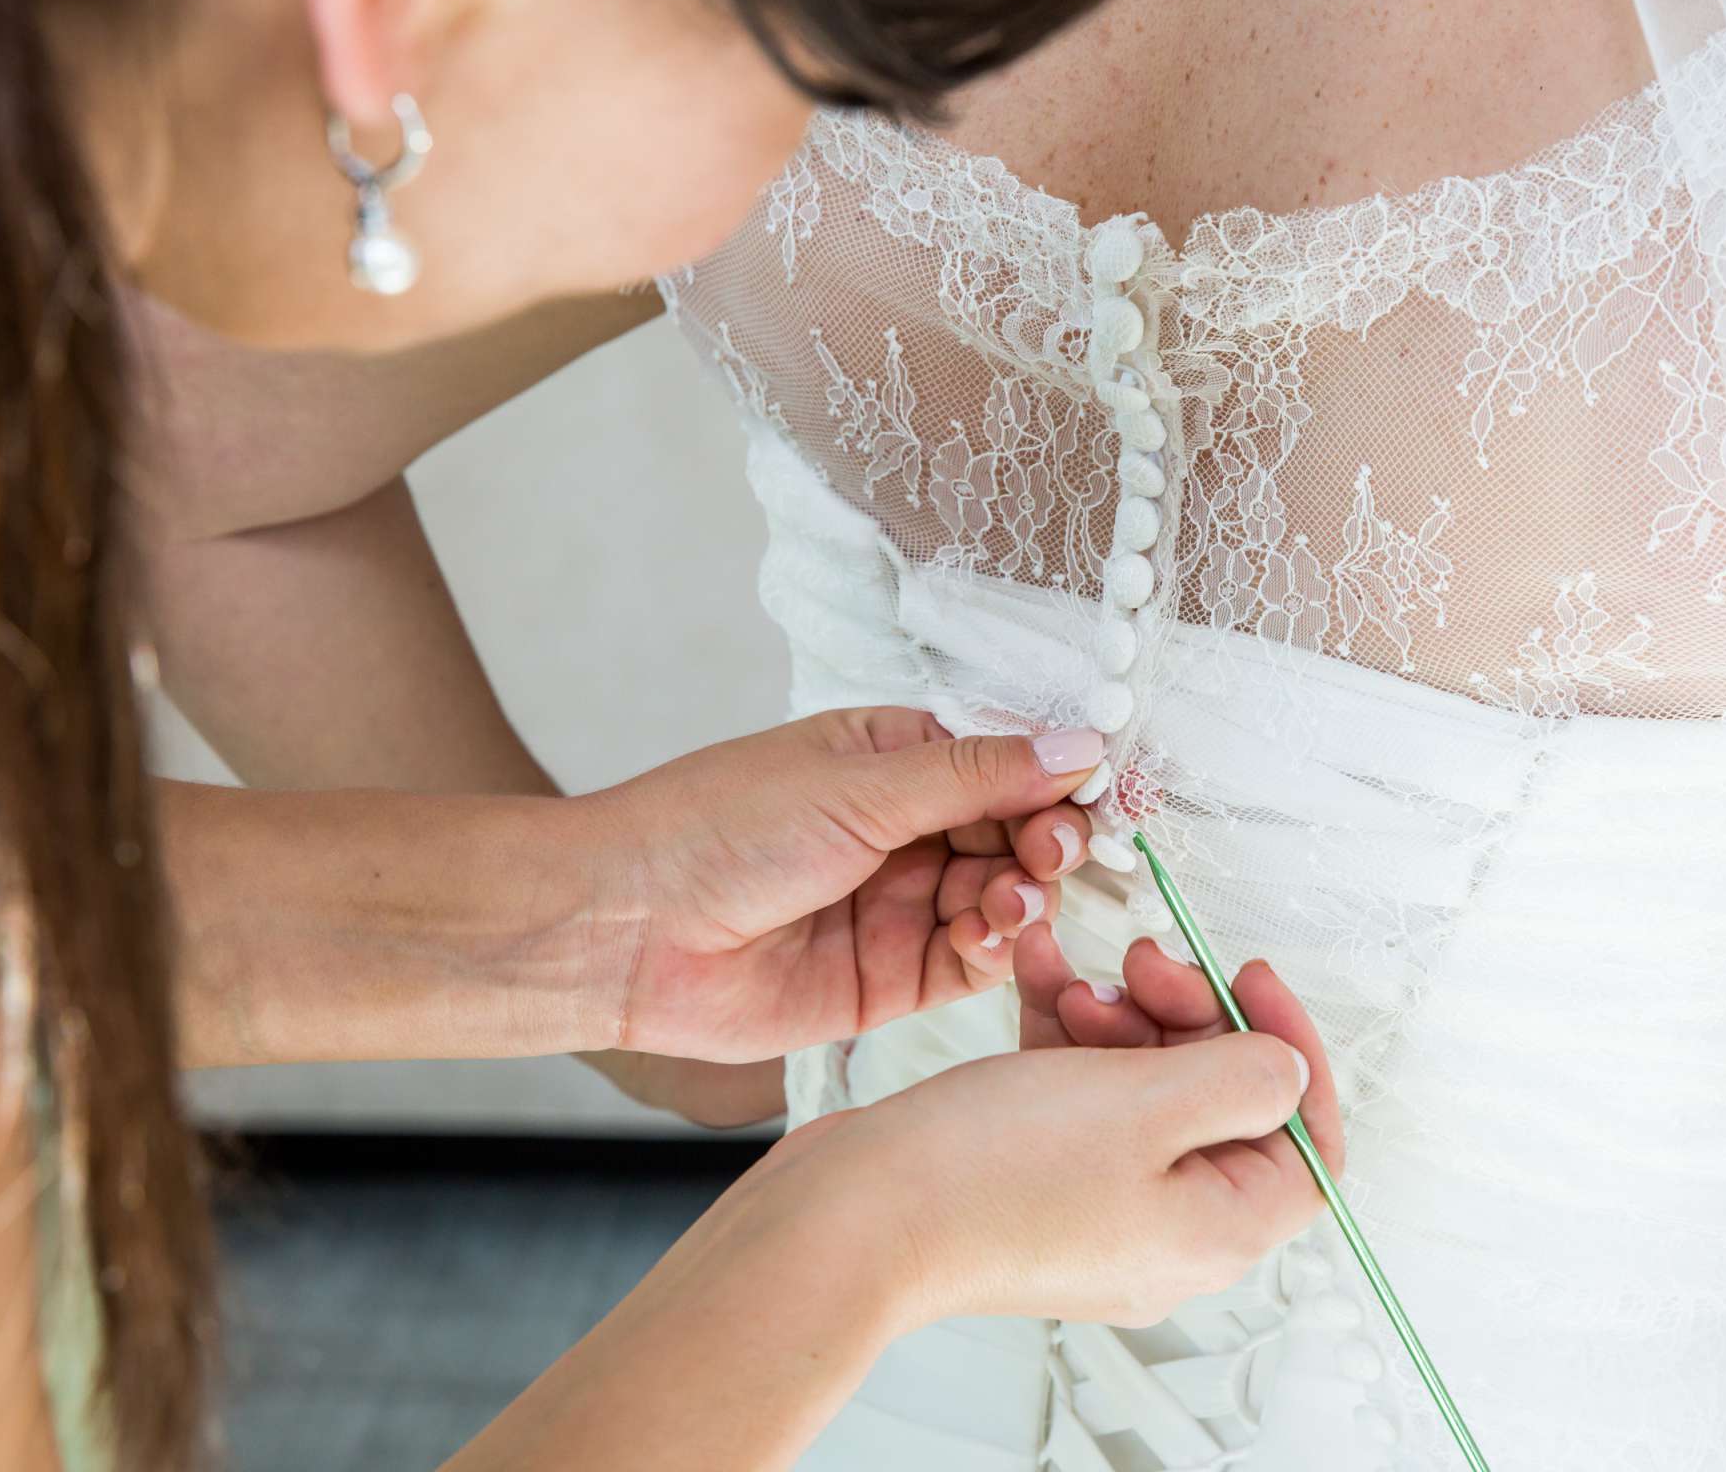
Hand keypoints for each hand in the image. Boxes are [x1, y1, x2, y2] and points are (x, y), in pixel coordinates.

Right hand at [454, 955, 1339, 1471]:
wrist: (853, 1214)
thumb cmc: (991, 1176)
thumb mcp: (1150, 1102)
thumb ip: (1244, 1077)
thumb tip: (1290, 1068)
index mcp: (1214, 1230)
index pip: (1306, 1144)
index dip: (1291, 1049)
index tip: (1250, 979)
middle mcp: (1161, 1226)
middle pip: (1218, 1099)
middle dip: (1187, 1013)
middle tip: (1148, 962)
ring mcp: (1092, 1200)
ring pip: (1141, 1082)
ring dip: (1120, 1012)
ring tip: (1078, 978)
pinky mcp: (1030, 1174)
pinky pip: (1073, 1087)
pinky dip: (1063, 1028)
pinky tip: (1038, 971)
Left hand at [576, 707, 1098, 1062]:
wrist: (623, 931)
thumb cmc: (715, 830)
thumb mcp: (858, 785)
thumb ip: (975, 774)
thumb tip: (1078, 746)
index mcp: (893, 759)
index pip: (1004, 762)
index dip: (1056, 779)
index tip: (1103, 791)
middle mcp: (903, 831)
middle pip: (1014, 835)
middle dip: (1046, 841)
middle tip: (1056, 849)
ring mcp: (898, 906)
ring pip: (1001, 902)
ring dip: (1021, 898)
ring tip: (1007, 899)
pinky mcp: (887, 980)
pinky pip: (970, 965)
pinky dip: (993, 952)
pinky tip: (986, 939)